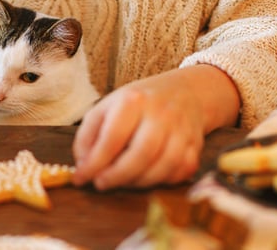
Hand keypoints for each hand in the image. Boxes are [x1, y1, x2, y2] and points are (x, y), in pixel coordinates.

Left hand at [71, 65, 239, 189]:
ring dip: (137, 182)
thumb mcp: (106, 108)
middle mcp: (161, 114)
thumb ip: (88, 135)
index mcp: (133, 100)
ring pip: (162, 167)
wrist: (185, 92)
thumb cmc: (137, 103)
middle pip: (141, 154)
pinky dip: (160, 181)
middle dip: (117, 176)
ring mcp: (182, 130)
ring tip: (121, 181)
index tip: (81, 178)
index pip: (112, 138)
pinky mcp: (195, 146)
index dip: (94, 163)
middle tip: (101, 184)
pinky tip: (145, 176)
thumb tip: (82, 167)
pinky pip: (178, 173)